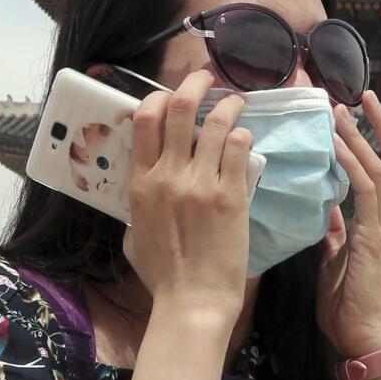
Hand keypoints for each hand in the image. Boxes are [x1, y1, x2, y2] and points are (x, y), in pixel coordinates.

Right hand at [124, 70, 252, 324]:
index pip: (144, 121)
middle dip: (193, 84)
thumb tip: (146, 187)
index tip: (170, 95)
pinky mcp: (232, 194)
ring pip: (215, 123)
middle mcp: (168, 176)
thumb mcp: (134, 235)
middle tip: (206, 78)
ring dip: (227, 104)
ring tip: (237, 100)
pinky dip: (242, 136)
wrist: (193, 301)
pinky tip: (245, 138)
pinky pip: (238, 149)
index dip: (158, 98)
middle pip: (178, 109)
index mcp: (140, 184)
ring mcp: (201, 183)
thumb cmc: (163, 275)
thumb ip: (139, 205)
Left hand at [316, 91, 380, 357]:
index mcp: (375, 224)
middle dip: (379, 126)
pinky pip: (367, 193)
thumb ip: (335, 235)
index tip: (374, 114)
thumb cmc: (347, 307)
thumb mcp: (334, 262)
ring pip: (380, 169)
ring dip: (360, 137)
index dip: (380, 142)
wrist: (361, 337)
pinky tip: (338, 146)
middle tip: (365, 96)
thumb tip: (330, 212)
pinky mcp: (373, 237)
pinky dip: (352, 166)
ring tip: (343, 110)